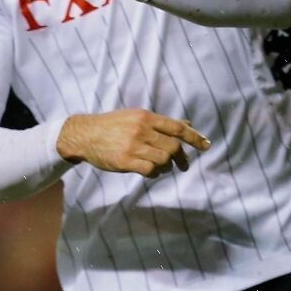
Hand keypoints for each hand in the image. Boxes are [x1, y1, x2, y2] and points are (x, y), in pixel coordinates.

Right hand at [57, 109, 210, 176]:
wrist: (84, 134)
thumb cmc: (112, 125)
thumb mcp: (136, 117)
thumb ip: (161, 122)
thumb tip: (186, 123)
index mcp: (146, 117)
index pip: (177, 127)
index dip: (194, 137)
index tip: (206, 146)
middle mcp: (141, 130)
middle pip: (173, 147)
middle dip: (182, 158)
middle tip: (183, 165)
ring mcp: (132, 146)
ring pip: (163, 160)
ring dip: (167, 167)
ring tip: (162, 168)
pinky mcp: (124, 161)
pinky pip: (149, 170)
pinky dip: (155, 173)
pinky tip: (151, 172)